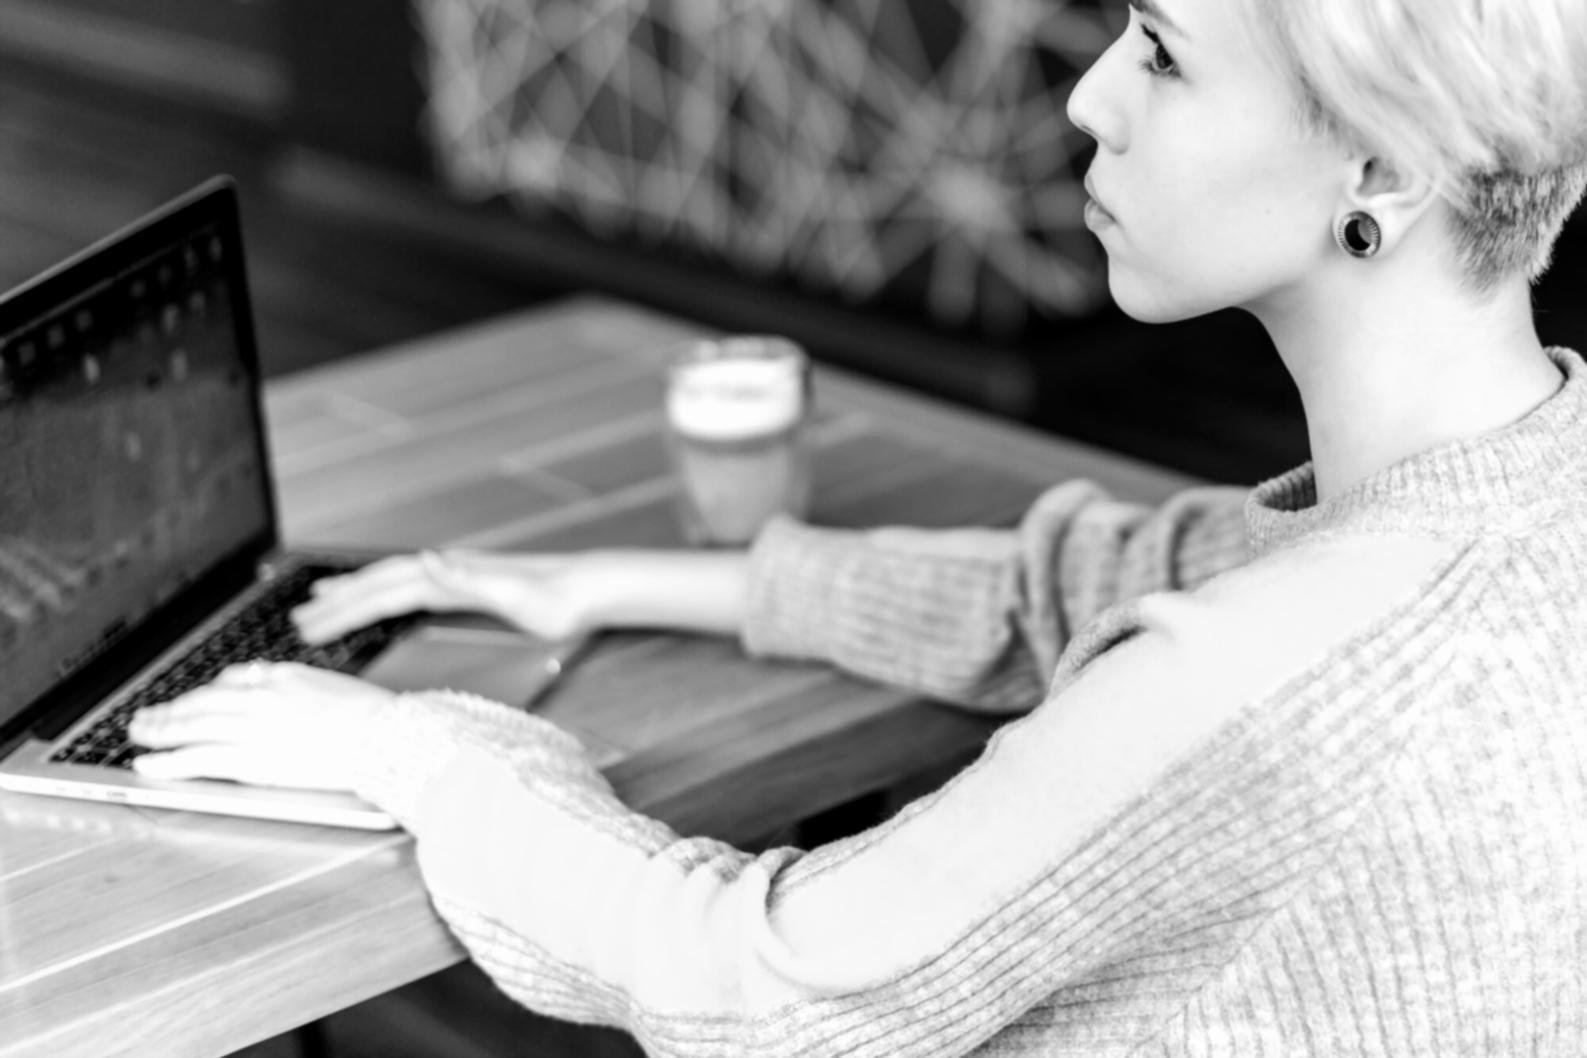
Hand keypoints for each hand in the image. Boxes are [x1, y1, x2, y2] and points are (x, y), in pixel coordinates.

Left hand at [129, 661, 396, 790]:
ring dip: (159, 731)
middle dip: (171, 710)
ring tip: (139, 735)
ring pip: (191, 726)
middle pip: (202, 701)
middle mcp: (260, 697)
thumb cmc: (374, 718)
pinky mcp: (248, 757)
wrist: (384, 736)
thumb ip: (307, 689)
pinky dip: (167, 762)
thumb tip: (297, 694)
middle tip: (147, 717)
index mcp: (284, 677)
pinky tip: (149, 763)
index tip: (196, 700)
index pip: (233, 680)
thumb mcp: (337, 688)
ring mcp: (251, 727)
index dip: (208, 693)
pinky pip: (196, 758)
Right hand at [293, 550, 598, 643]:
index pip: (386, 592)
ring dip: (355, 593)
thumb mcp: (513, 592)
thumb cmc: (558, 599)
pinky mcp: (470, 586)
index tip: (311, 624)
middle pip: (380, 584)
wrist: (590, 589)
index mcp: (451, 576)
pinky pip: (414, 589)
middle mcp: (449, 570)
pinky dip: (387, 593)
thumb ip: (467, 577)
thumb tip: (426, 559)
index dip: (346, 608)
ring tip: (320, 601)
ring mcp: (458, 576)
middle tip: (296, 620)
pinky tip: (382, 598)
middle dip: (338, 602)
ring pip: (393, 582)